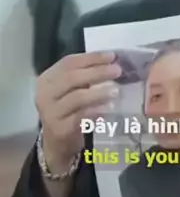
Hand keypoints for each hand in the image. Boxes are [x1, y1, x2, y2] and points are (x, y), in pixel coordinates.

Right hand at [35, 52, 121, 171]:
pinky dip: (96, 111)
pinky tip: (108, 108)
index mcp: (48, 78)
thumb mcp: (72, 87)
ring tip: (116, 90)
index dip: (92, 58)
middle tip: (117, 71)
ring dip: (99, 92)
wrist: (57, 139)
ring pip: (77, 98)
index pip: (69, 62)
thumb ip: (87, 72)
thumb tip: (112, 59)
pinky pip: (80, 117)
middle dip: (97, 72)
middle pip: (72, 78)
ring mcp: (50, 112)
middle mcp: (45, 94)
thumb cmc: (69, 106)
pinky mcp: (59, 129)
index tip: (112, 56)